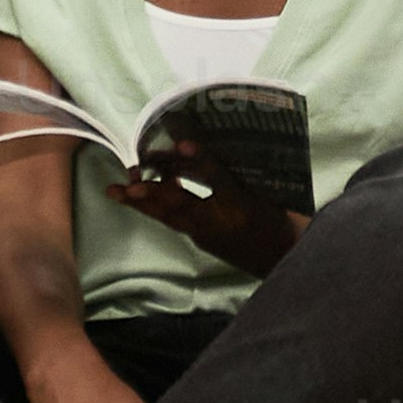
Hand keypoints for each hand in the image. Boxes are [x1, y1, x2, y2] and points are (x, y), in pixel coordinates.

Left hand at [109, 151, 302, 278]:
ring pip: (169, 216)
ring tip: (117, 191)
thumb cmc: (280, 220)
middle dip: (150, 193)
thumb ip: (241, 170)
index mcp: (242, 206)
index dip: (201, 160)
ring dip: (142, 202)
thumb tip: (206, 144)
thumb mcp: (267, 192)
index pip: (218, 179)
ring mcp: (208, 234)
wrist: (286, 258)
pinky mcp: (202, 239)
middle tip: (126, 184)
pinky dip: (156, 206)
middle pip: (179, 205)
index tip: (183, 143)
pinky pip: (173, 220)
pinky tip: (142, 193)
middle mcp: (220, 223)